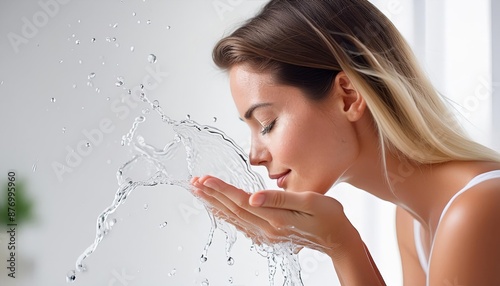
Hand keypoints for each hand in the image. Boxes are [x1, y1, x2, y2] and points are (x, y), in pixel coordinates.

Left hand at [191, 175, 352, 253]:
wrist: (339, 240)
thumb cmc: (330, 216)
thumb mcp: (311, 201)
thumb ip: (280, 199)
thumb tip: (253, 197)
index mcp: (277, 219)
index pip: (241, 201)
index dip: (221, 189)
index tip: (204, 179)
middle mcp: (268, 230)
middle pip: (233, 210)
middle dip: (212, 195)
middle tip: (194, 182)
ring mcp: (267, 235)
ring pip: (234, 218)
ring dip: (216, 204)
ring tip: (199, 192)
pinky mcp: (269, 236)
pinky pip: (242, 225)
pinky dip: (227, 215)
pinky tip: (219, 209)